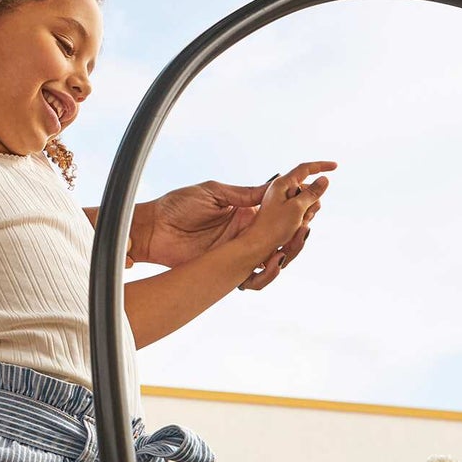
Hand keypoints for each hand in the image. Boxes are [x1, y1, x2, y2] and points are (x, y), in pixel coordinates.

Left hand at [133, 162, 334, 289]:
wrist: (149, 229)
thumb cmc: (175, 205)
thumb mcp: (213, 192)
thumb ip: (244, 194)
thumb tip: (276, 186)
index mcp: (244, 212)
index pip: (279, 213)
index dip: (297, 210)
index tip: (312, 203)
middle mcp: (244, 233)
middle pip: (282, 237)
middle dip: (298, 231)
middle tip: (307, 225)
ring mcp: (236, 252)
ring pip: (273, 257)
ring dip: (288, 250)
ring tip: (296, 240)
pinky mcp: (226, 268)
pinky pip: (252, 275)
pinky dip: (266, 272)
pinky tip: (273, 261)